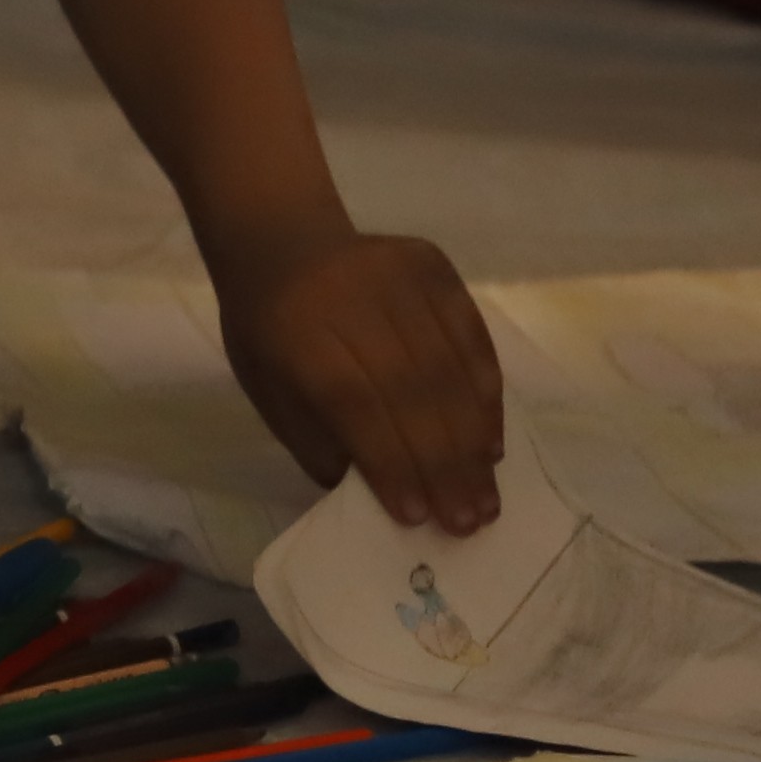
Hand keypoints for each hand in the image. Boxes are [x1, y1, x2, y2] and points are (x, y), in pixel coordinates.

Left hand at [217, 227, 504, 534]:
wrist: (281, 242)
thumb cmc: (269, 333)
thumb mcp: (270, 394)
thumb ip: (321, 445)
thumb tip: (387, 496)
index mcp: (303, 336)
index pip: (359, 406)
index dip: (392, 463)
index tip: (418, 517)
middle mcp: (357, 300)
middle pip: (414, 390)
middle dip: (445, 465)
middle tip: (468, 520)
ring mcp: (401, 276)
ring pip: (451, 368)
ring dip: (473, 440)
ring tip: (485, 495)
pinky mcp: (434, 265)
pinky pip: (472, 337)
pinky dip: (486, 395)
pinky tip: (491, 442)